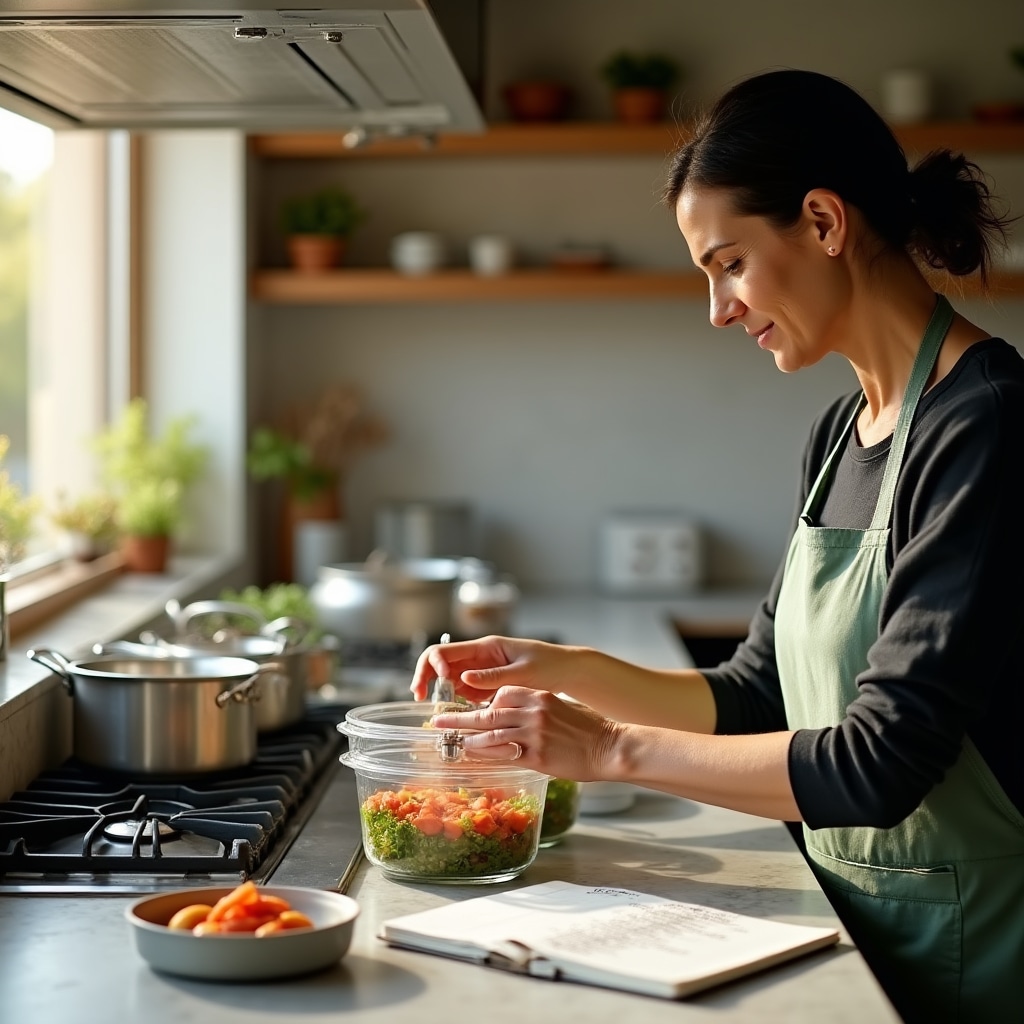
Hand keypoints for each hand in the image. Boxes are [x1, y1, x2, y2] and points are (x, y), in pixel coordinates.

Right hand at [410, 635, 575, 703]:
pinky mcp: (487, 686)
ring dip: (440, 693)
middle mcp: (479, 657)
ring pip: (449, 680)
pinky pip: (465, 692)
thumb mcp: (523, 672)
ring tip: (439, 713)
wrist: (568, 671)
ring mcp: (482, 672)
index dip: (433, 664)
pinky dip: (458, 703)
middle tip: (418, 697)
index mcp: (486, 647)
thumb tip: (462, 678)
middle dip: (425, 677)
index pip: (445, 650)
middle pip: (440, 663)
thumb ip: (493, 676)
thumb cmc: (550, 665)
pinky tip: (458, 717)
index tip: (436, 683)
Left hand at [431, 685, 621, 779]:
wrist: (610, 747)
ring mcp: (534, 734)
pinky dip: (485, 755)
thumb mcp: (560, 707)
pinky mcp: (538, 756)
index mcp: (538, 696)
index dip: (479, 704)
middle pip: (487, 714)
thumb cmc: (588, 728)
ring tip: (449, 743)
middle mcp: (533, 711)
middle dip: (459, 719)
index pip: (500, 695)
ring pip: (491, 735)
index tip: (464, 709)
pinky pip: (504, 755)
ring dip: (466, 739)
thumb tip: (511, 714)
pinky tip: (472, 757)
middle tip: (437, 722)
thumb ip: (534, 708)